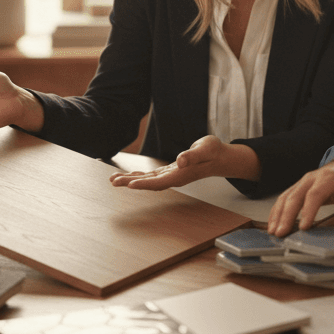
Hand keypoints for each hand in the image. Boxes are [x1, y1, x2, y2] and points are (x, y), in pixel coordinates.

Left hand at [109, 136, 258, 189]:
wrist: (220, 157)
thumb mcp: (205, 149)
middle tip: (113, 182)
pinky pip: (151, 176)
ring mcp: (171, 176)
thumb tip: (181, 160)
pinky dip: (139, 176)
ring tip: (114, 180)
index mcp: (181, 175)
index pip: (159, 182)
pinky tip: (128, 176)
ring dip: (131, 180)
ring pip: (147, 180)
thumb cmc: (213, 152)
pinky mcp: (170, 171)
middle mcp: (174, 178)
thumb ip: (192, 155)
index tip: (129, 184)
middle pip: (149, 183)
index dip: (143, 183)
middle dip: (130, 182)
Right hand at [266, 153, 333, 236]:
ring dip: (277, 215)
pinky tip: (273, 225)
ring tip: (273, 232)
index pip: (316, 194)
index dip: (308, 211)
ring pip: (285, 197)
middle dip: (286, 216)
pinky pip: (283, 199)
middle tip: (281, 233)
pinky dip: (276, 212)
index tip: (303, 228)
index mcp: (328, 178)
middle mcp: (311, 178)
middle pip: (295, 196)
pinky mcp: (296, 188)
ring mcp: (301, 182)